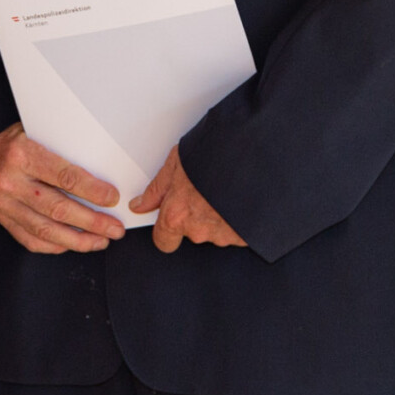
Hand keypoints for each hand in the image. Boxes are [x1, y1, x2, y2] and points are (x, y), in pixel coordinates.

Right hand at [0, 123, 125, 253]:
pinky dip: (55, 246)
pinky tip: (74, 244)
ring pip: (46, 230)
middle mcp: (10, 181)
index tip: (113, 198)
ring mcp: (3, 204)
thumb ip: (62, 147)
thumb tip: (103, 166)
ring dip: (78, 240)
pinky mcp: (1, 218)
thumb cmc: (14, 141)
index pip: (64, 177)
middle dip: (92, 222)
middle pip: (58, 209)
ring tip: (101, 241)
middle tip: (115, 228)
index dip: (92, 190)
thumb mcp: (36, 131)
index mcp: (22, 154)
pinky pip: (30, 240)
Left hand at [132, 150, 246, 253]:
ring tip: (226, 191)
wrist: (254, 153)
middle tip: (207, 190)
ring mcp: (224, 235)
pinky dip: (238, 219)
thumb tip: (140, 204)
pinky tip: (240, 199)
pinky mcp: (246, 236)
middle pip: (193, 232)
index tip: (173, 218)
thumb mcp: (177, 163)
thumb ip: (157, 189)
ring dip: (220, 216)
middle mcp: (199, 230)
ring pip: (216, 231)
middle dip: (198, 215)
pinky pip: (238, 232)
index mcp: (177, 215)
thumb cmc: (215, 153)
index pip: (163, 241)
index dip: (168, 230)